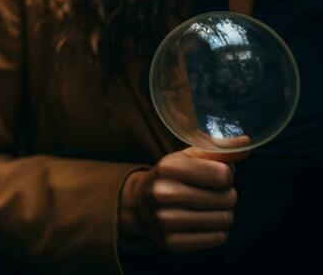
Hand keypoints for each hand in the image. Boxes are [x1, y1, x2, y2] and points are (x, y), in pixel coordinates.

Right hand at [118, 146, 246, 251]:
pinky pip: (218, 238)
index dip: (226, 175)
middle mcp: (163, 193)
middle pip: (227, 198)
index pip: (224, 174)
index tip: (214, 176)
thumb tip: (247, 142)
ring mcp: (166, 220)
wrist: (139, 203)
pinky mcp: (172, 242)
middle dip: (226, 195)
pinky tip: (202, 222)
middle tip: (212, 194)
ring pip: (225, 220)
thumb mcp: (189, 158)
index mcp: (168, 167)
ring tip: (208, 208)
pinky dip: (216, 231)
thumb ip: (218, 150)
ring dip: (223, 214)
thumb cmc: (171, 177)